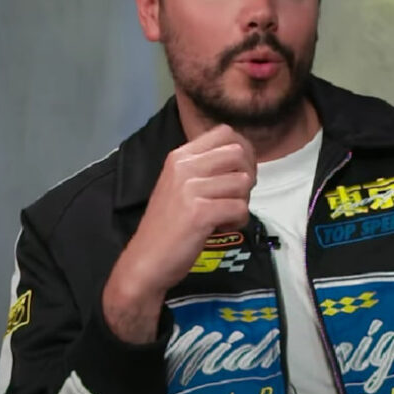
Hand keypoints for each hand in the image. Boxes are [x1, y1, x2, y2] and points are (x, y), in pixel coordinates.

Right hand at [102, 124, 255, 342]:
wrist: (145, 261)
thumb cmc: (168, 226)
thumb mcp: (181, 185)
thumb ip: (206, 168)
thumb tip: (244, 158)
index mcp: (180, 156)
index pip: (225, 132)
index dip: (243, 151)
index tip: (238, 173)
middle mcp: (184, 167)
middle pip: (239, 153)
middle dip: (248, 176)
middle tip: (235, 197)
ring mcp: (190, 189)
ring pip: (244, 182)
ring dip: (243, 202)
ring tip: (225, 216)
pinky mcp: (199, 213)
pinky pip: (240, 208)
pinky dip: (238, 222)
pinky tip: (221, 228)